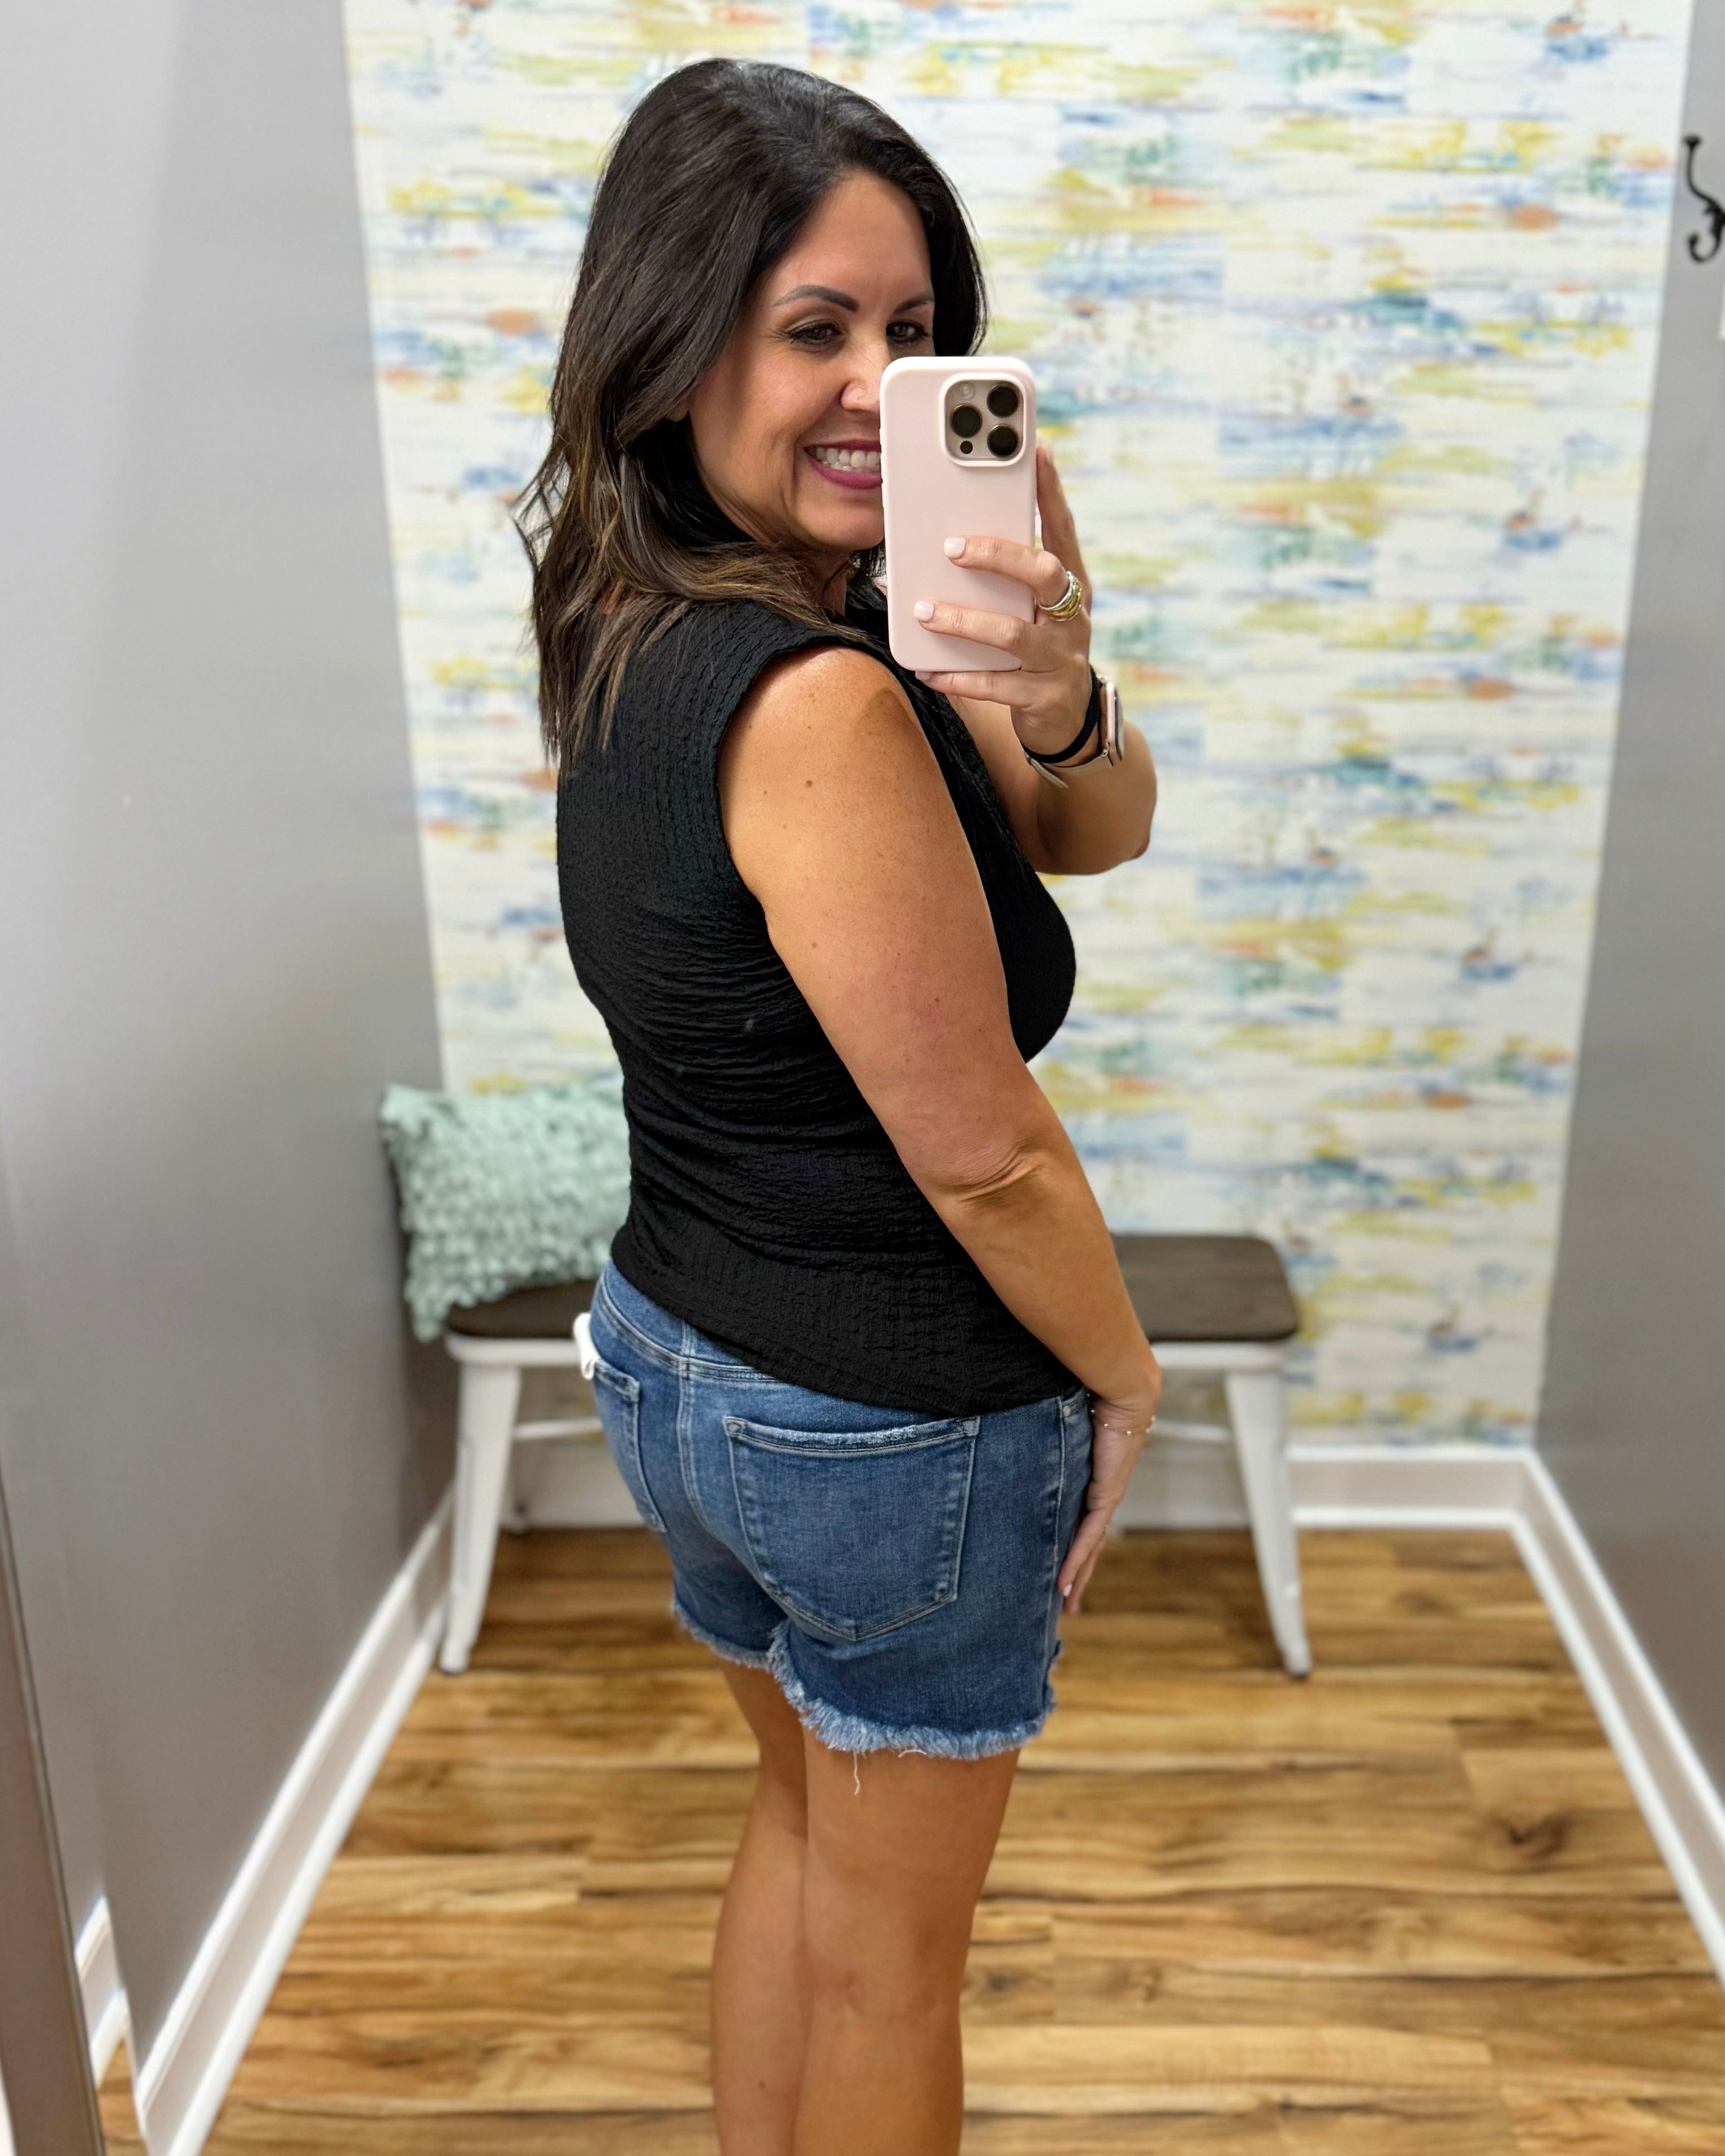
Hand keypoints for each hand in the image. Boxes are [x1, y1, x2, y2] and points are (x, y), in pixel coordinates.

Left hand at [913, 443, 1094, 760]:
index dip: (1051, 492)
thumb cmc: (1036, 651)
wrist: (1065, 723)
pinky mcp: (1042, 698)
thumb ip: (1006, 579)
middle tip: (952, 547)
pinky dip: (956, 677)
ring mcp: (1061, 659)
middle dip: (998, 556)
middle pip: (1044, 574)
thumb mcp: (1031, 610)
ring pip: (1012, 634)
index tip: (1037, 451)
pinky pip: (994, 685)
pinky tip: (925, 669)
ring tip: (924, 611)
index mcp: (1071, 587)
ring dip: (964, 620)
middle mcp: (1072, 618)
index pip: (1063, 530)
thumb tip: (947, 540)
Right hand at [1057, 1364, 1161, 1614]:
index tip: (1061, 1569)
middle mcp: (1101, 1494)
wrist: (1124, 1391)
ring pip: (1089, 1549)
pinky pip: (1087, 1537)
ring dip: (1077, 1578)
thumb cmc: (1095, 1397)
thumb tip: (1019, 1424)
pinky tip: (1065, 1583)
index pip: (1080, 1522)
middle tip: (1067, 1604)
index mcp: (1093, 1480)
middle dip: (1077, 1575)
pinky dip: (1075, 1561)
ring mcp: (1105, 1498)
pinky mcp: (1105, 1497)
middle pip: (1088, 1545)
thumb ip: (1045, 1432)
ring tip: (1067, 1606)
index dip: (1072, 1548)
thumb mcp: (1063, 1425)